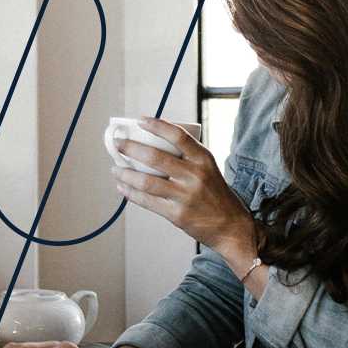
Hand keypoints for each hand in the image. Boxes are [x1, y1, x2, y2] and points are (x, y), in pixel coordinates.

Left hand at [111, 118, 257, 266]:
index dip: (157, 126)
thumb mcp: (208, 169)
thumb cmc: (216, 194)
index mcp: (203, 159)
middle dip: (131, 149)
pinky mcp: (177, 214)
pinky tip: (122, 187)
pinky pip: (147, 201)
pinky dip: (131, 193)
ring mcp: (185, 196)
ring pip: (147, 181)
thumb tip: (152, 143)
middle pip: (155, 157)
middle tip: (117, 144)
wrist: (231, 226)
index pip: (178, 135)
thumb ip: (187, 157)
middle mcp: (195, 175)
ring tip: (115, 168)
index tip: (140, 120)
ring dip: (126, 174)